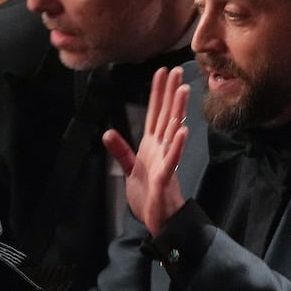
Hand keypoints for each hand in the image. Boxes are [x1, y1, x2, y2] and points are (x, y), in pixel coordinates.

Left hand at [105, 67, 188, 235]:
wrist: (158, 220)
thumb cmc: (148, 195)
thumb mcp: (129, 170)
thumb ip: (121, 151)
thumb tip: (107, 132)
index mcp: (152, 146)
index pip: (155, 113)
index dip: (158, 92)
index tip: (163, 72)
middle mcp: (161, 149)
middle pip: (166, 116)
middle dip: (171, 93)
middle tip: (178, 70)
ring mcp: (165, 161)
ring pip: (172, 132)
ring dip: (178, 111)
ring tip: (183, 90)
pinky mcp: (165, 177)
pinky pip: (172, 159)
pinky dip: (177, 145)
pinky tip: (182, 130)